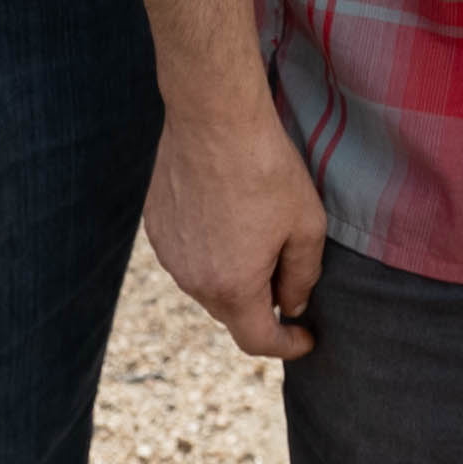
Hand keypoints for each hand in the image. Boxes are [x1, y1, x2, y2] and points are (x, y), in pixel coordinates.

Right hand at [148, 98, 325, 356]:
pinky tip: (227, 215)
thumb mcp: (306, 225)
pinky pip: (187, 256)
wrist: (213, 119)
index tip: (306, 338)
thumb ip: (303, 276)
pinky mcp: (156, 228)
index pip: (258, 340)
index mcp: (232, 286)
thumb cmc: (266, 168)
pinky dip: (209, 250)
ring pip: (207, 284)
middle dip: (261, 304)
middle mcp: (192, 280)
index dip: (287, 345)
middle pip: (231, 312)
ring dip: (233, 275)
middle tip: (288, 274)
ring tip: (257, 233)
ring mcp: (168, 255)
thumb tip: (291, 305)